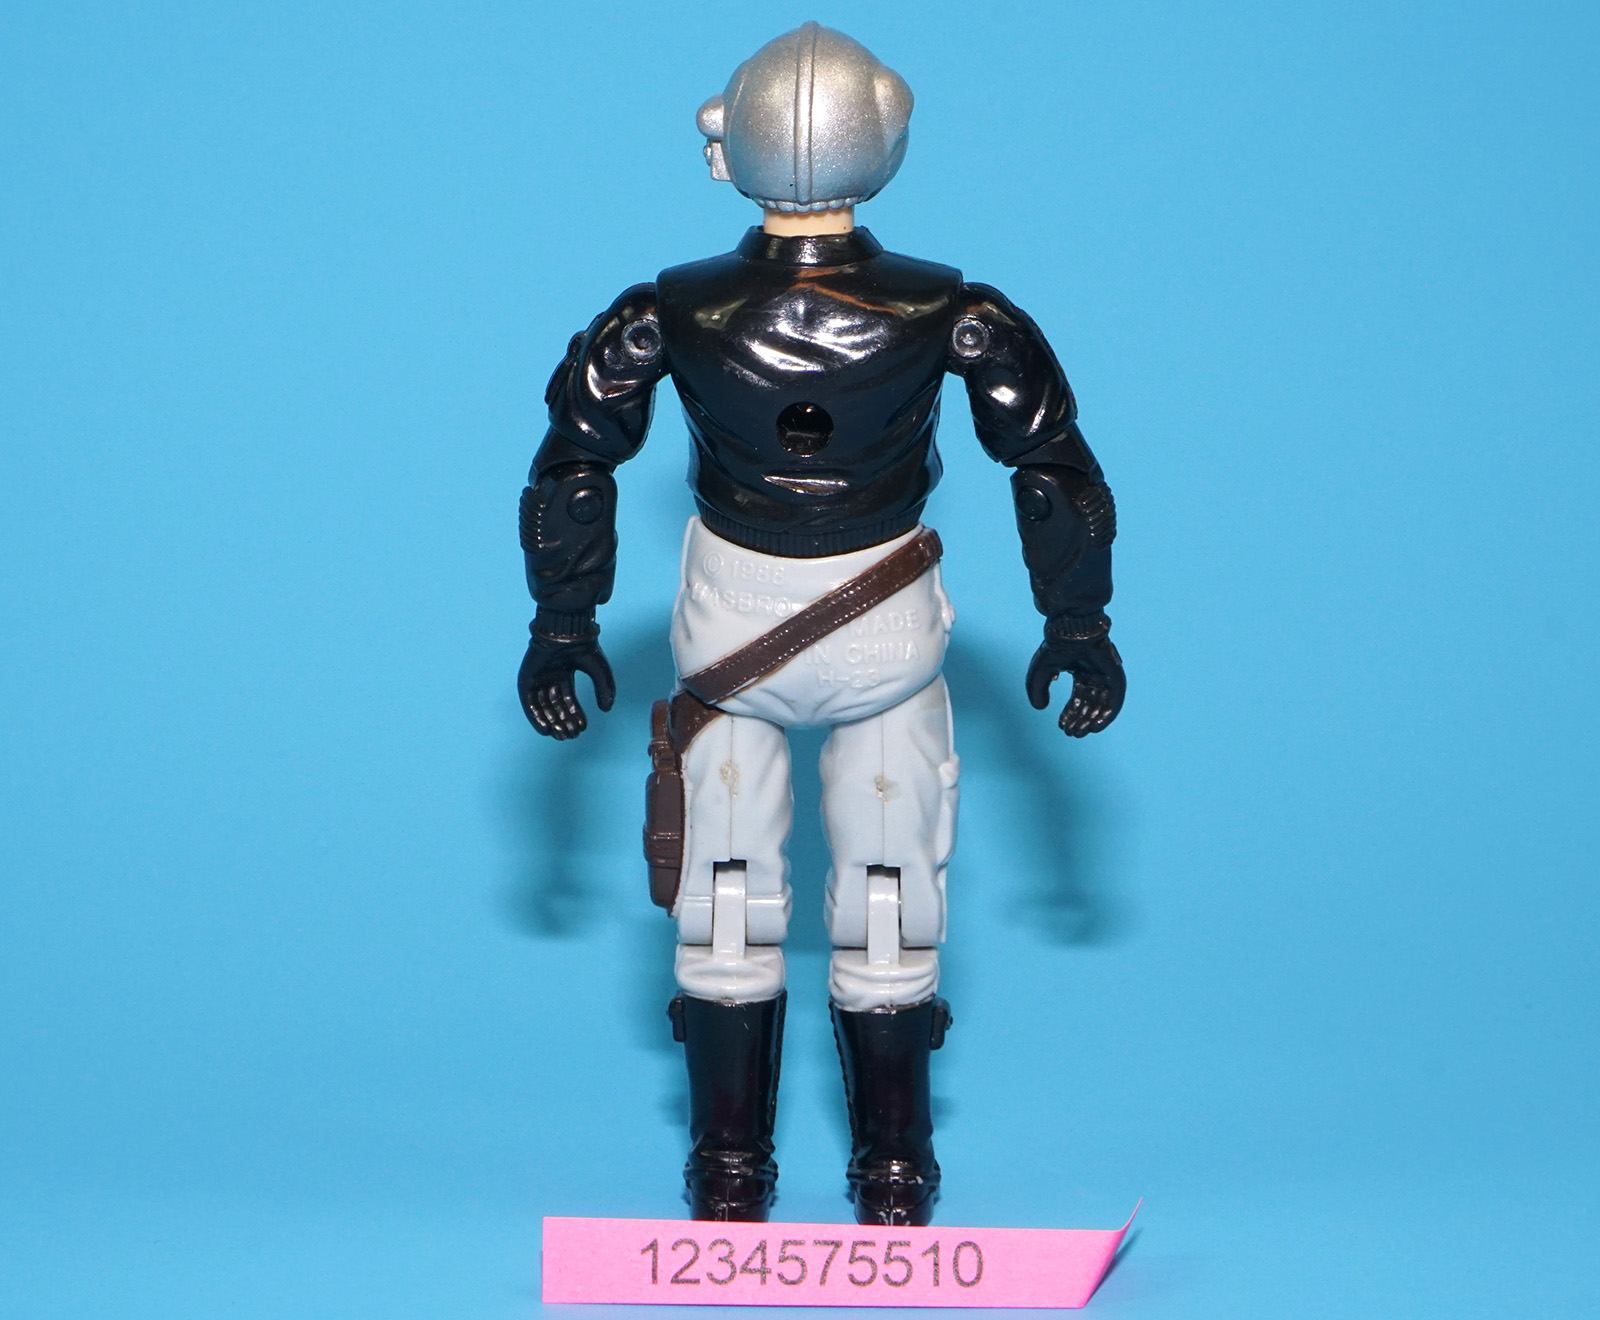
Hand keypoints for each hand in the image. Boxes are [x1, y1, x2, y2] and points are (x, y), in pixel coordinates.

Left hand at [517, 625, 615, 739]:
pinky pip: (529, 702)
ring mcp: (537, 676)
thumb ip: (605, 690)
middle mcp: (550, 675)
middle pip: (555, 705)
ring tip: (561, 736)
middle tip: (571, 736)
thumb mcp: (599, 672)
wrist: (567, 632)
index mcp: (564, 672)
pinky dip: (535, 717)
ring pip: (543, 706)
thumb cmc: (583, 647)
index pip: (569, 700)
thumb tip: (606, 710)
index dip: (576, 715)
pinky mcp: (526, 677)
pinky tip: (546, 730)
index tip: (583, 728)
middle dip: (564, 722)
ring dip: (551, 722)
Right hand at [1025, 625, 1124, 737]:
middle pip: (1090, 704)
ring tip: (1080, 733)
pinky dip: (1106, 716)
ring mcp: (1107, 675)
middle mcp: (1095, 674)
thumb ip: (1037, 690)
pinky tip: (1095, 728)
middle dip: (1080, 720)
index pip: (1078, 698)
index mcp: (1081, 671)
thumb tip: (1040, 708)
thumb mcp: (1041, 672)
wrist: (1070, 632)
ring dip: (1091, 721)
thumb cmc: (1056, 647)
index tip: (1062, 727)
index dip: (1070, 714)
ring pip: (1101, 704)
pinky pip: (1115, 701)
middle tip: (1071, 734)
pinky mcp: (1116, 676)